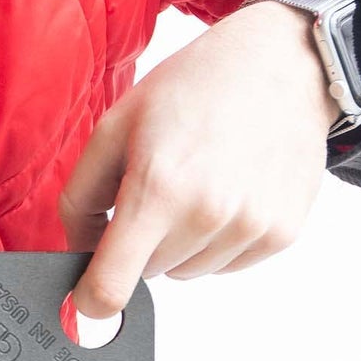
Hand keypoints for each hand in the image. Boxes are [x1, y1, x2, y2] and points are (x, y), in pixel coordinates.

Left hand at [59, 0, 340, 318]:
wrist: (282, 61)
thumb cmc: (195, 87)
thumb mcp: (114, 130)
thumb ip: (81, 201)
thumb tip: (78, 254)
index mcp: (158, 189)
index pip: (110, 288)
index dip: (90, 298)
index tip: (87, 293)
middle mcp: (207, 215)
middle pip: (147, 273)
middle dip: (142, 242)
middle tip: (163, 186)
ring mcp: (249, 227)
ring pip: (185, 271)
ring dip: (181, 242)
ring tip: (200, 182)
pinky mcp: (280, 233)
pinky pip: (224, 264)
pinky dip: (218, 239)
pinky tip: (230, 190)